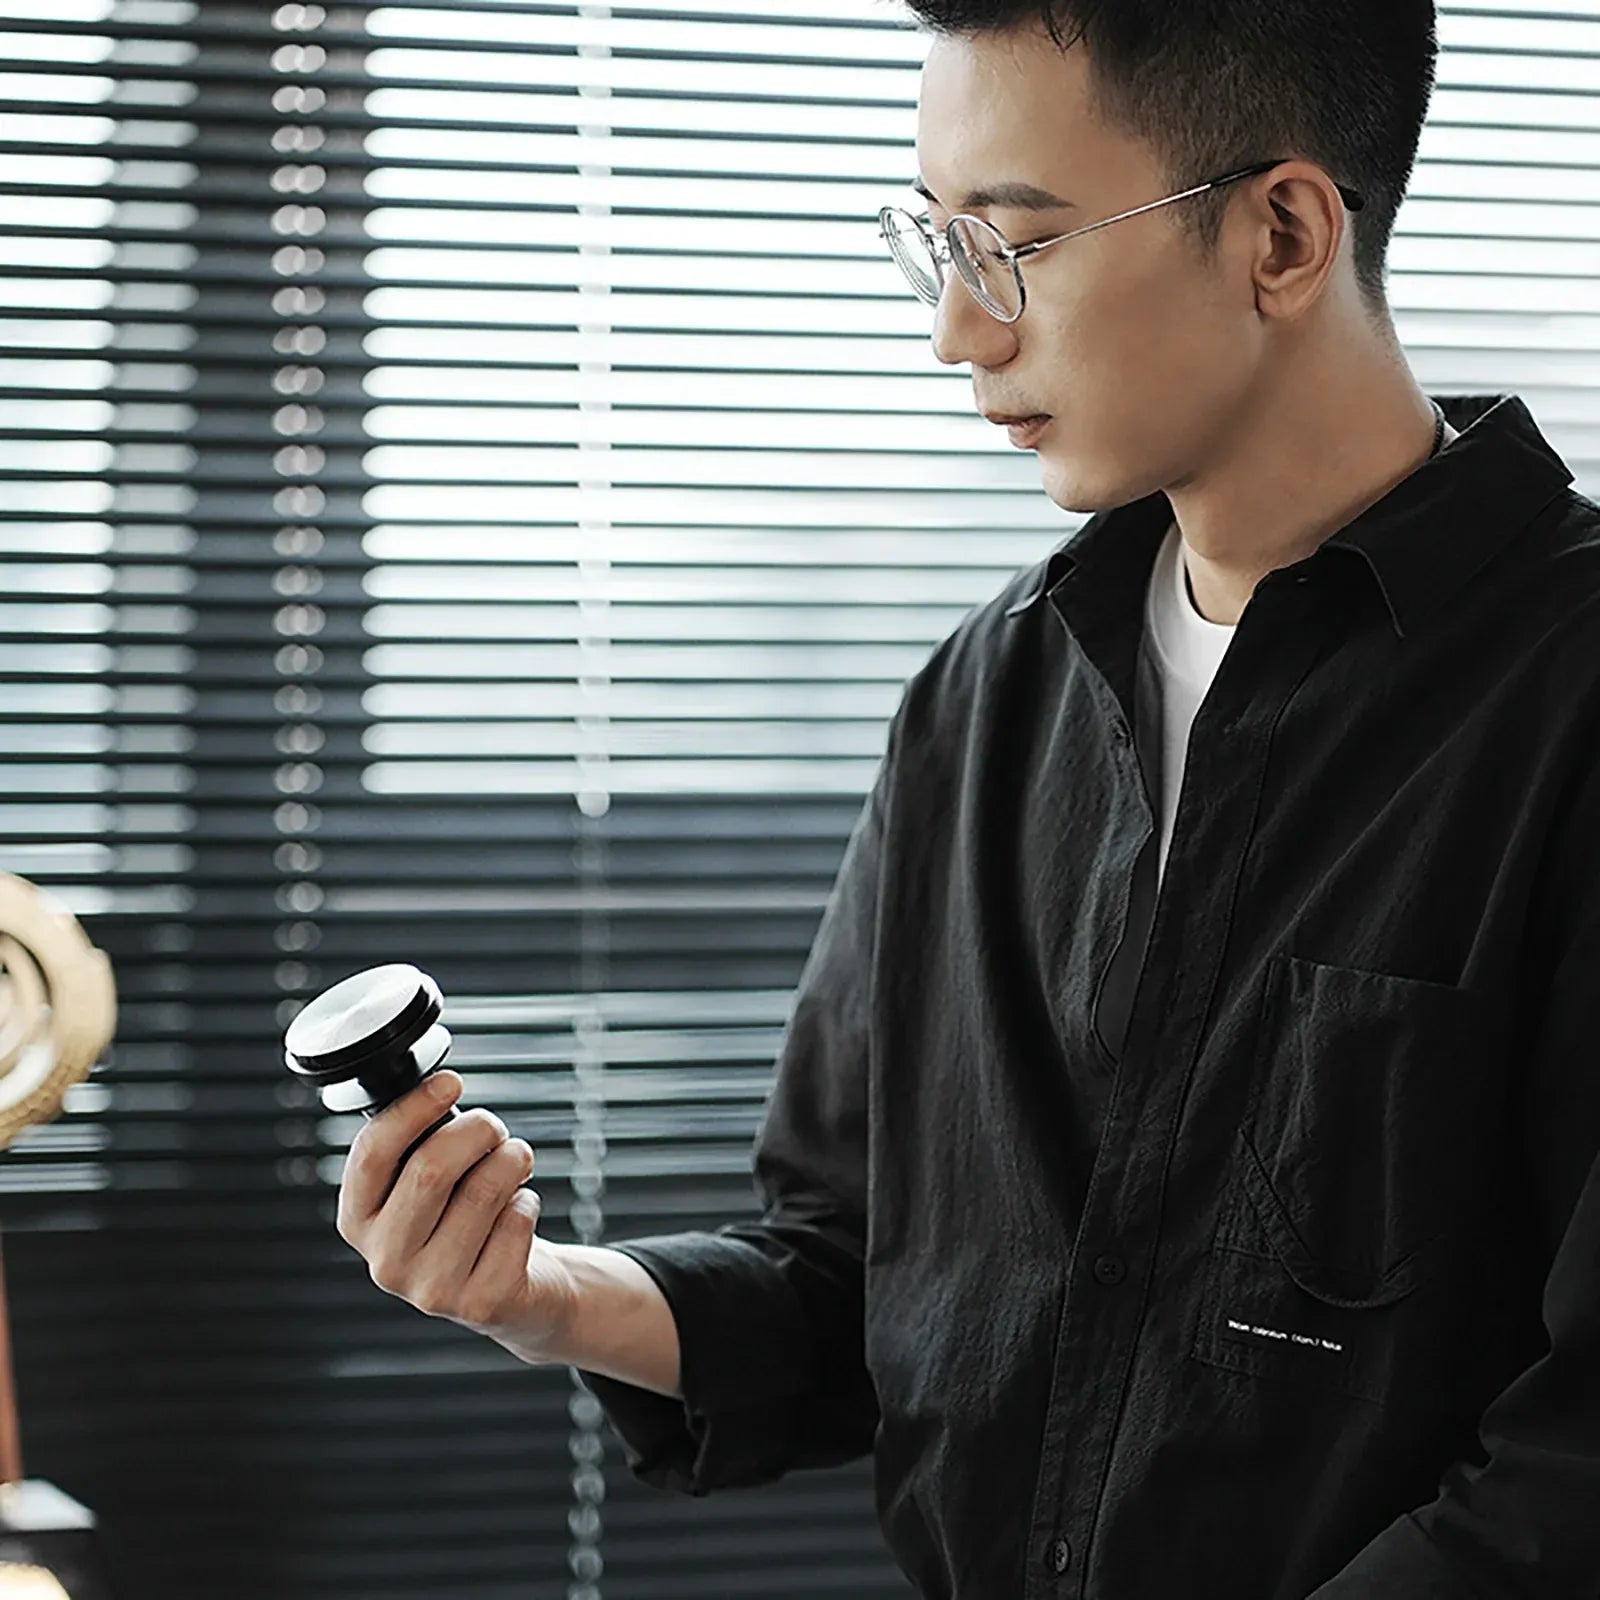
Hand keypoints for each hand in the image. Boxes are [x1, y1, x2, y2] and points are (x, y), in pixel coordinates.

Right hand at [335, 1069, 575, 1362]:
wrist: (509, 1290)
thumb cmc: (463, 1218)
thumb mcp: (424, 1184)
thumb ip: (417, 1145)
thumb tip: (437, 1090)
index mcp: (359, 1220)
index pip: (372, 1153)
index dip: (413, 1108)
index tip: (450, 1083)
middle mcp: (385, 1261)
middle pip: (430, 1168)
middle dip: (476, 1130)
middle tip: (494, 1128)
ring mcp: (431, 1288)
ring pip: (483, 1190)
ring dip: (512, 1160)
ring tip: (515, 1162)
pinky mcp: (482, 1302)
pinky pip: (517, 1220)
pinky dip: (528, 1200)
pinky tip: (518, 1212)